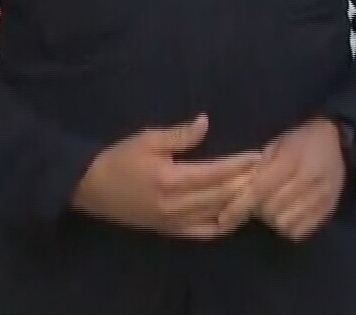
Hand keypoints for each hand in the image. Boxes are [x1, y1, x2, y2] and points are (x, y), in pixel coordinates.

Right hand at [71, 114, 260, 239]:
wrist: (89, 188)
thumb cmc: (119, 159)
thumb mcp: (148, 139)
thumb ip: (180, 135)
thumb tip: (206, 122)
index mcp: (171, 180)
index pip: (216, 174)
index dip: (240, 165)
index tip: (259, 156)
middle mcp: (175, 206)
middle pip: (222, 197)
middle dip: (246, 183)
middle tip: (266, 170)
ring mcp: (173, 223)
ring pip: (217, 216)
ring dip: (239, 203)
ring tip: (255, 188)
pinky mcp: (170, 232)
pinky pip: (203, 233)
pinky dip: (223, 225)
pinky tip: (236, 213)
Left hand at [235, 118, 346, 241]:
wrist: (337, 141)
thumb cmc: (299, 142)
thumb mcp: (275, 146)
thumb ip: (256, 170)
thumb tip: (232, 197)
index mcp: (292, 160)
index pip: (259, 191)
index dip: (238, 207)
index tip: (223, 219)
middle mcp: (310, 180)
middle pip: (270, 211)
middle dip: (258, 210)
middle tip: (258, 202)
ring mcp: (322, 197)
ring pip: (284, 224)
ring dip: (273, 219)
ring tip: (275, 206)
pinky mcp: (329, 209)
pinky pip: (299, 231)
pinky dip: (289, 226)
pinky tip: (288, 213)